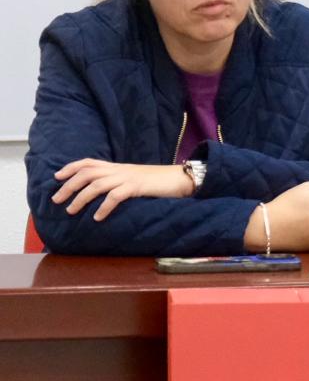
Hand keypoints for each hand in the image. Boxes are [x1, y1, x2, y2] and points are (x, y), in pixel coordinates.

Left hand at [52, 160, 193, 219]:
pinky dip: (104, 207)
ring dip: (80, 198)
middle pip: (86, 173)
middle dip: (68, 186)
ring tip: (71, 211)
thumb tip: (104, 193)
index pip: (89, 162)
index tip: (57, 177)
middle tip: (56, 200)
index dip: (71, 168)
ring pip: (96, 185)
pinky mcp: (137, 187)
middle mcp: (119, 169)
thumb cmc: (159, 182)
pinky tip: (98, 217)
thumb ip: (119, 182)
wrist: (180, 179)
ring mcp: (127, 177)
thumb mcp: (135, 179)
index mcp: (118, 167)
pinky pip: (115, 196)